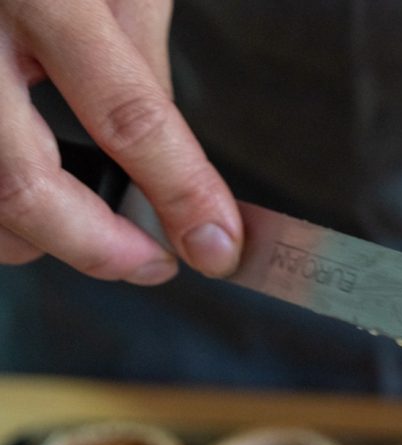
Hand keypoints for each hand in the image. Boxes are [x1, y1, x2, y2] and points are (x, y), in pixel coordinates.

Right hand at [0, 0, 240, 282]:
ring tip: (96, 238)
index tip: (217, 243)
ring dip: (35, 238)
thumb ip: (138, 61)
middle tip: (152, 264)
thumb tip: (167, 163)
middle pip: (21, 186)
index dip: (180, 192)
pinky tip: (32, 208)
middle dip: (97, 248)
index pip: (126, 116)